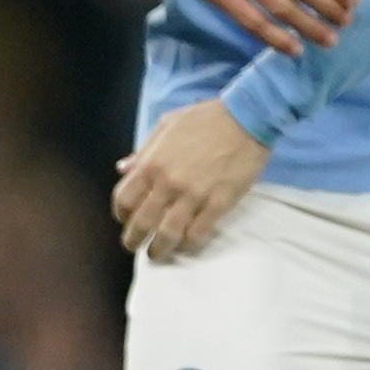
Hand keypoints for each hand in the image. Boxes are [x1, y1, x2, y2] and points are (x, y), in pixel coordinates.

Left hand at [113, 100, 269, 260]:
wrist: (248, 116)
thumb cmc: (207, 117)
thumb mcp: (168, 125)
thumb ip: (144, 150)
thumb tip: (123, 169)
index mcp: (152, 163)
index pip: (124, 200)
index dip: (121, 214)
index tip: (127, 219)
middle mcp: (168, 183)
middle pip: (141, 224)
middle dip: (134, 240)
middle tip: (136, 245)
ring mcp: (194, 195)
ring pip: (167, 235)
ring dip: (159, 249)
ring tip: (159, 253)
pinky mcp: (219, 202)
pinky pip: (198, 233)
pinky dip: (189, 243)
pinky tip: (187, 243)